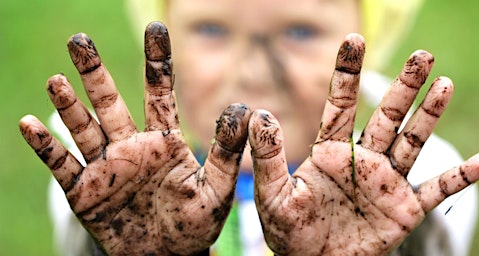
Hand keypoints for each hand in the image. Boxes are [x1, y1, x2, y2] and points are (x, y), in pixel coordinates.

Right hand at [19, 22, 249, 254]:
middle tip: (80, 40)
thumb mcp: (216, 187)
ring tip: (57, 80)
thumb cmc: (195, 224)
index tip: (155, 28)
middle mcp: (131, 147)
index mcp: (163, 141)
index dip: (157, 61)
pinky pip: (61, 164)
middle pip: (110, 102)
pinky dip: (45, 145)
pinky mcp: (85, 190)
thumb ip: (226, 150)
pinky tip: (28, 123)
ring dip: (68, 105)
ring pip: (83, 127)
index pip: (158, 92)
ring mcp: (106, 166)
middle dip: (96, 72)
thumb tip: (243, 109)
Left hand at [248, 33, 478, 254]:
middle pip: (387, 116)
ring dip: (429, 115)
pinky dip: (461, 177)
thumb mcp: (273, 194)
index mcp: (331, 153)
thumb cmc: (290, 232)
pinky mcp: (405, 208)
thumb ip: (269, 156)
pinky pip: (438, 190)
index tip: (354, 39)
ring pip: (413, 142)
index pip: (341, 105)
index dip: (347, 73)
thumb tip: (259, 114)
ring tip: (444, 83)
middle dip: (404, 87)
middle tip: (422, 55)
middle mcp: (363, 160)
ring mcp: (386, 181)